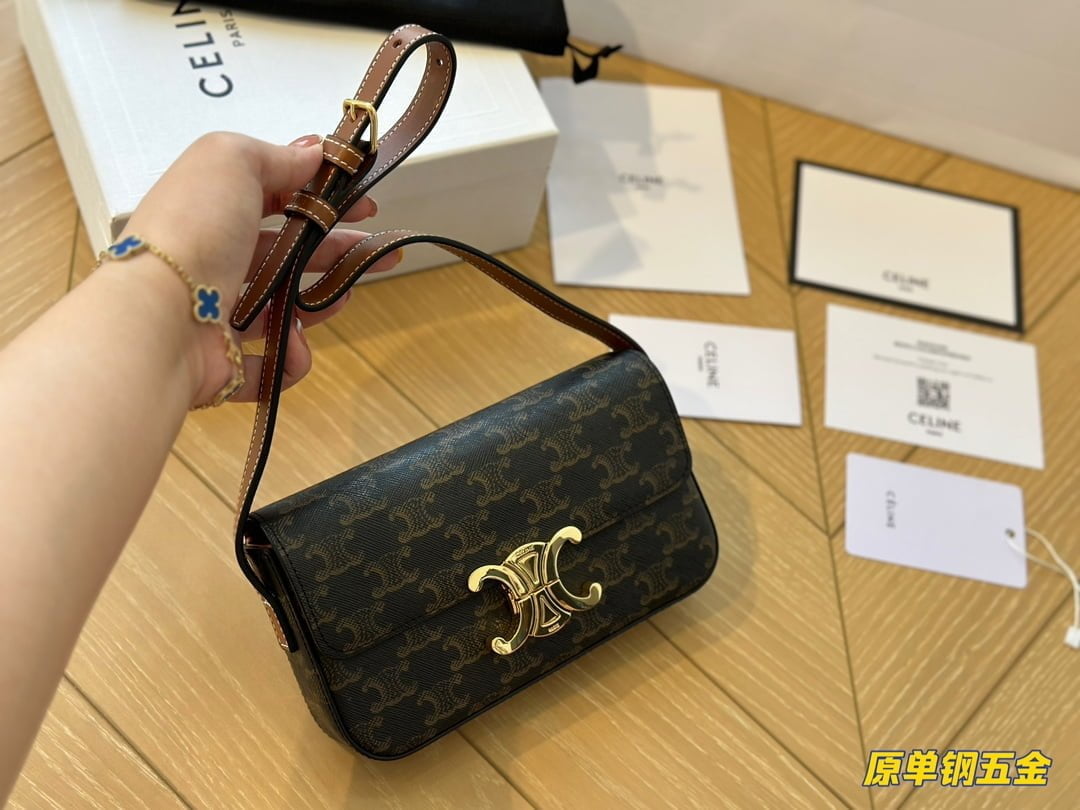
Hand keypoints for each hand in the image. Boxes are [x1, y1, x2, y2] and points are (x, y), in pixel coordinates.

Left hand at [122, 132, 398, 406]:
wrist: (159, 317)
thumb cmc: (192, 232)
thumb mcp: (231, 161)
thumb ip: (275, 156)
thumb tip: (312, 152)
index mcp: (214, 212)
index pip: (276, 201)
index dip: (323, 200)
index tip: (366, 206)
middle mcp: (215, 262)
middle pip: (288, 256)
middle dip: (338, 254)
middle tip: (381, 256)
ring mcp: (219, 315)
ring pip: (284, 311)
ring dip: (320, 306)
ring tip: (343, 299)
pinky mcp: (226, 363)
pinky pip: (272, 367)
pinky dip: (291, 361)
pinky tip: (293, 346)